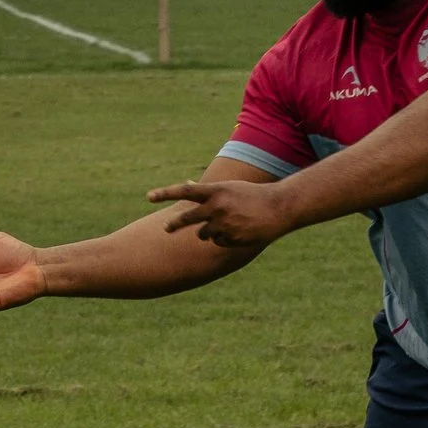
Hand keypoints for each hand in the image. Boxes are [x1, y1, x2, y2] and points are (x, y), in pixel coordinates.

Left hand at [146, 177, 292, 247]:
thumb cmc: (251, 194)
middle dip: (174, 225)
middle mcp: (216, 207)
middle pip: (186, 218)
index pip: (184, 191)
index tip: (149, 196)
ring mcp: (223, 224)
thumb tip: (187, 185)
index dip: (165, 193)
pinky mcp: (231, 239)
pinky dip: (224, 239)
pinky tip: (239, 231)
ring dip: (208, 232)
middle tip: (166, 228)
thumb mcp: (228, 188)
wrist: (278, 208)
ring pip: (203, 234)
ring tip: (228, 224)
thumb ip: (207, 190)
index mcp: (215, 191)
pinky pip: (218, 242)